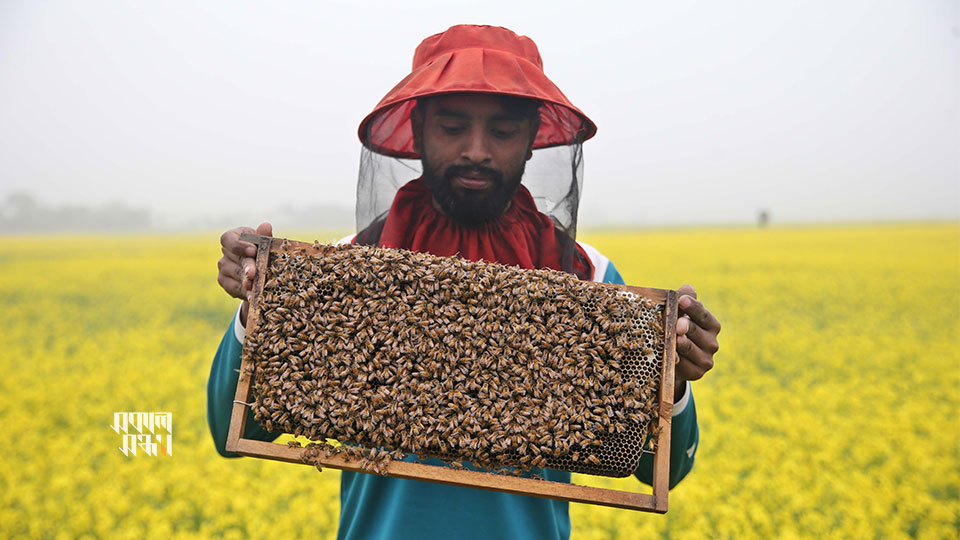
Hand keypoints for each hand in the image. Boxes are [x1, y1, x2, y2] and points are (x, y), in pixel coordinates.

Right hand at [217, 222, 272, 325]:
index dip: (239, 246)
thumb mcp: (265, 243)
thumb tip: (265, 226)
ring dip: (246, 282)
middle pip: (235, 258)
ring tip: (256, 288)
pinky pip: (233, 287)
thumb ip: (264, 236)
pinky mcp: (223, 281)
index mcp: (233, 236)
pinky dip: (244, 292)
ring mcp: (223, 266)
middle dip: (246, 267)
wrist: (260, 268)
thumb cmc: (263, 250)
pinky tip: (253, 296)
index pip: (228, 239)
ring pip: (235, 274)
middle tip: (253, 274)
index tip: (253, 251)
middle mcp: (225, 251)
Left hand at [674, 284, 719, 401]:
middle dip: (686, 326)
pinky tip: (671, 355)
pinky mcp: (697, 373)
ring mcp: (706, 359)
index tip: (682, 300)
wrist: (676, 362)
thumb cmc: (678, 331)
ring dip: (681, 343)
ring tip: (675, 338)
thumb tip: (688, 287)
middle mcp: (712, 343)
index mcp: (712, 325)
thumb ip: (683, 302)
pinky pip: (684, 365)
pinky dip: (676, 360)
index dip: (693, 307)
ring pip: (690, 349)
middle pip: (697, 332)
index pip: (703, 315)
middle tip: (678, 323)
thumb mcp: (680, 316)